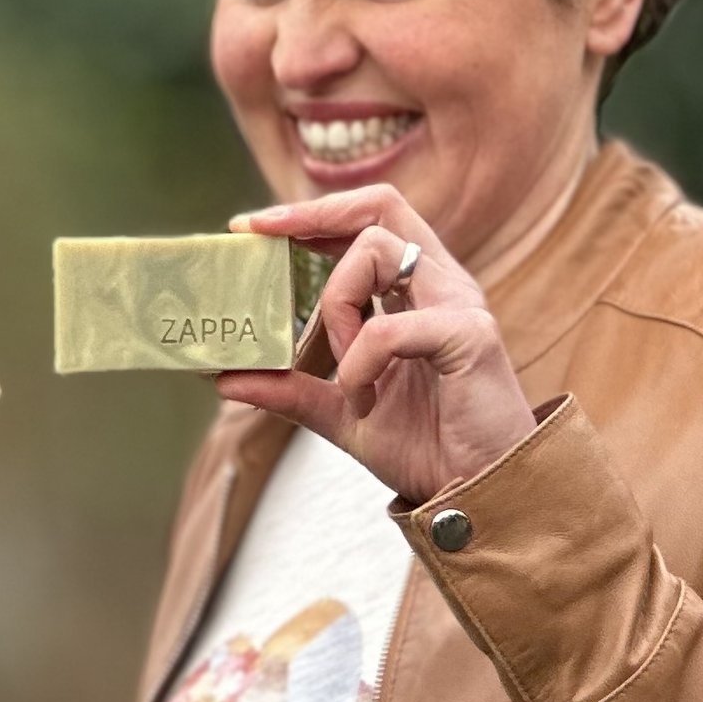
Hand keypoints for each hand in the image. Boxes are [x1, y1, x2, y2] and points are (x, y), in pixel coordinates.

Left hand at [215, 186, 535, 505]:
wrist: (477, 494)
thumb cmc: (428, 447)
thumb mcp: (342, 414)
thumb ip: (291, 390)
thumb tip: (225, 379)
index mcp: (417, 292)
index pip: (368, 220)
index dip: (311, 212)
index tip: (252, 226)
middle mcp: (442, 284)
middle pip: (380, 207)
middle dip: (313, 213)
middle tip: (261, 233)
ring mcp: (459, 304)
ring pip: (376, 251)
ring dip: (337, 304)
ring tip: (342, 367)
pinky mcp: (470, 336)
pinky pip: (389, 326)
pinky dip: (359, 359)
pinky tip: (362, 396)